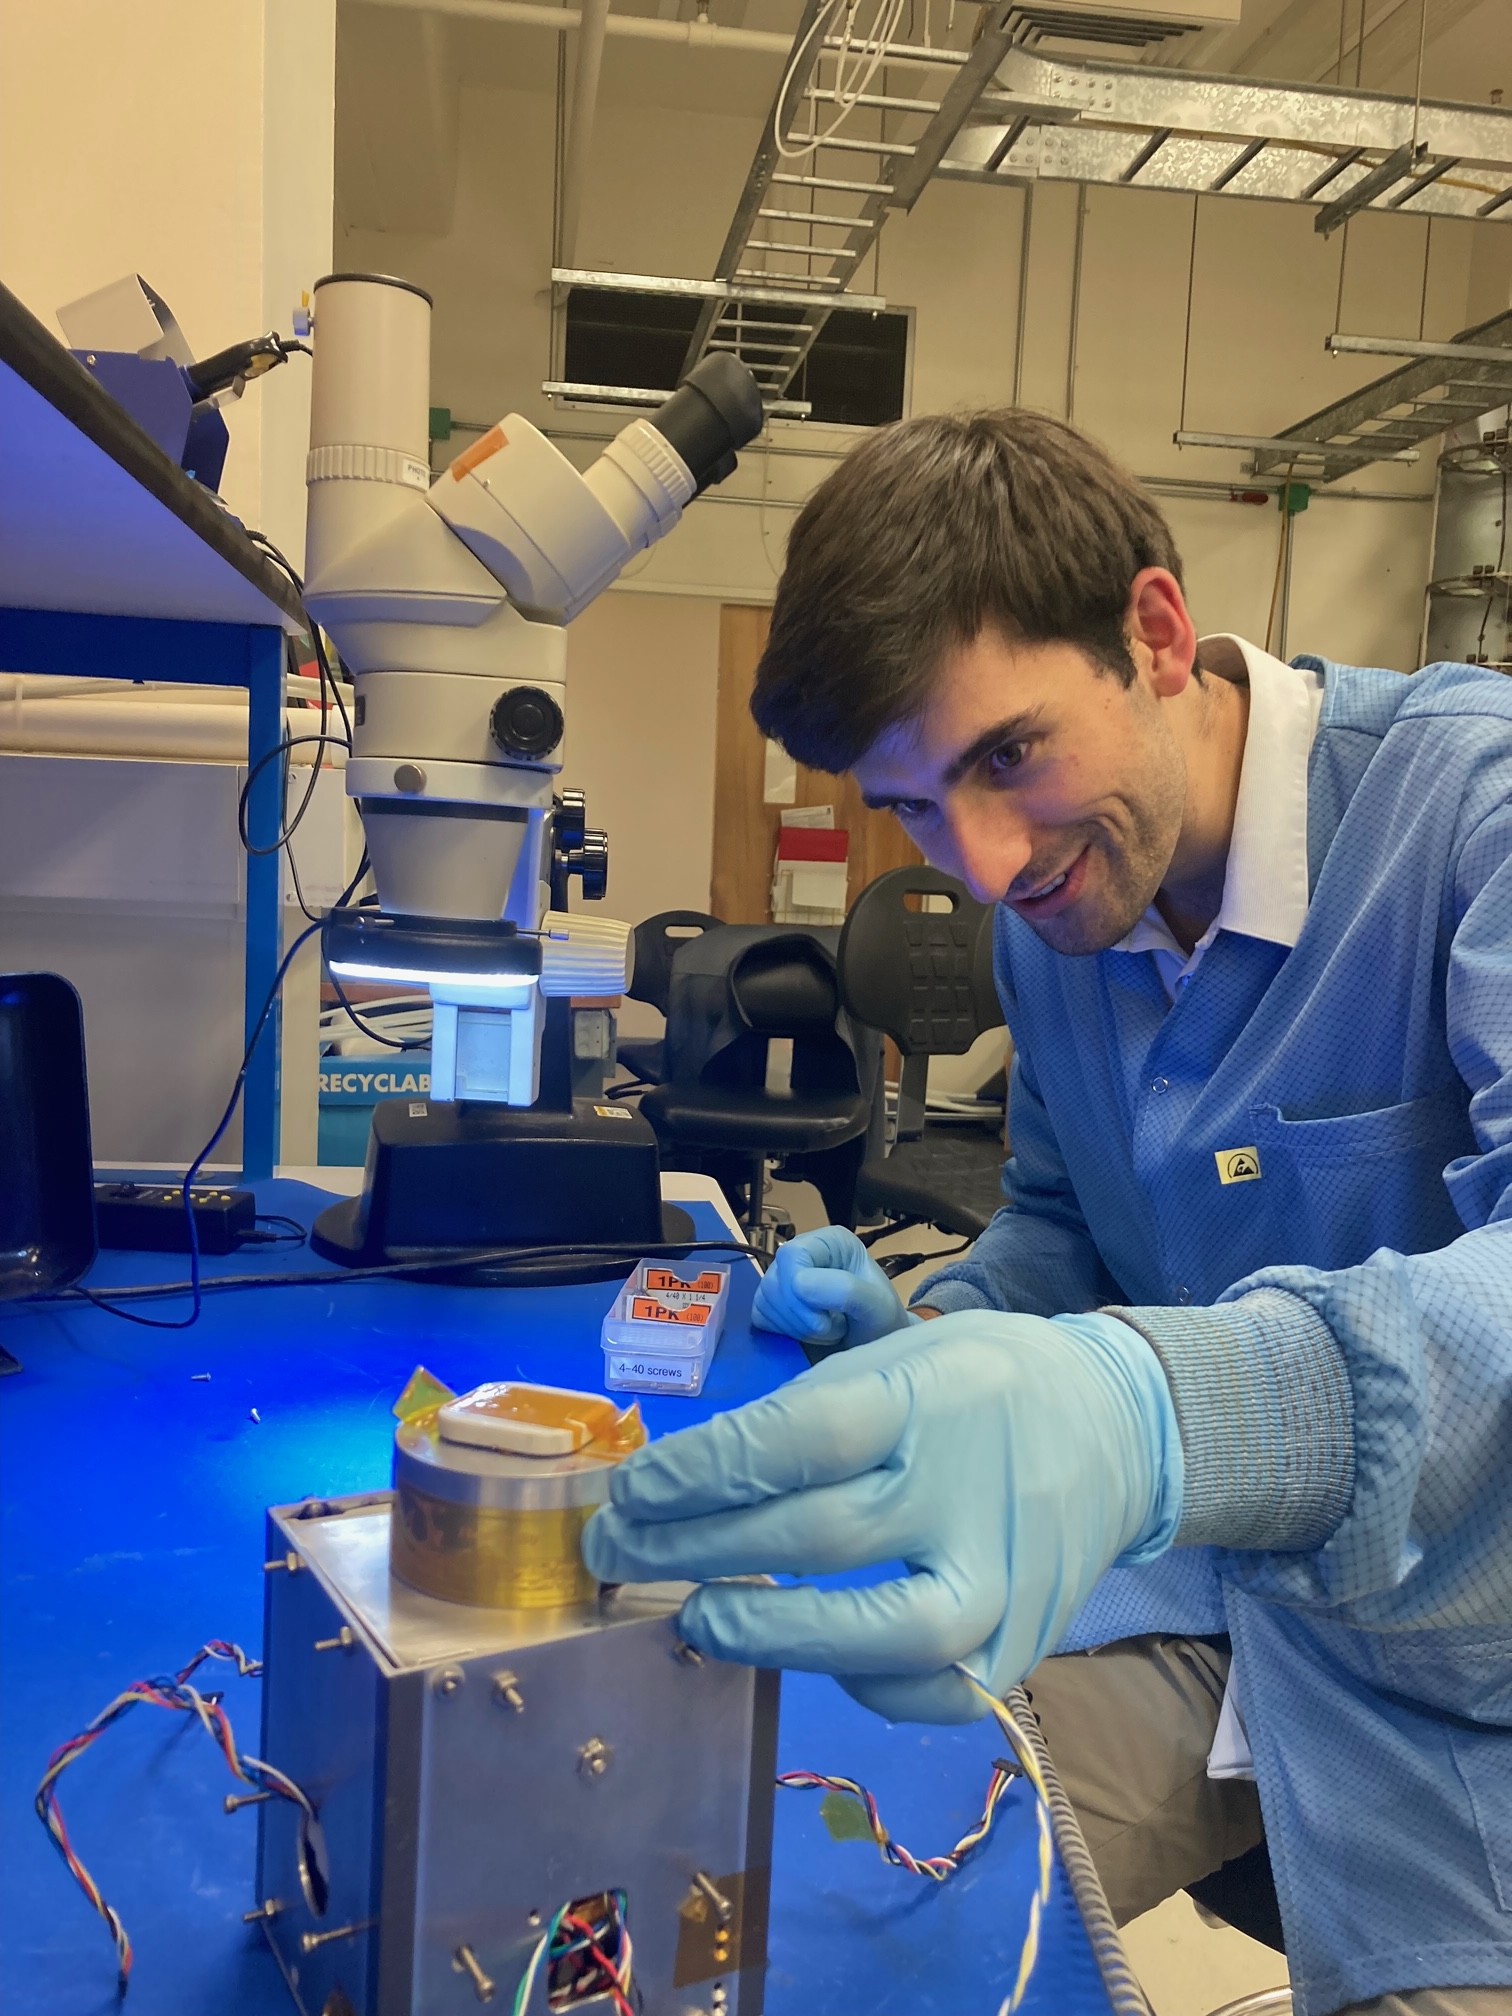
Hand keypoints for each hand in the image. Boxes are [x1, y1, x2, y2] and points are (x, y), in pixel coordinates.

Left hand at [583, 1309, 1182, 1722]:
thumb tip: (777, 1294)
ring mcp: (996, 1581)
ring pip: (872, 1632)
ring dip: (762, 1628)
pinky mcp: (1014, 1650)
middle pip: (809, 1533)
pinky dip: (855, 1682)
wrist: (1119, 1433)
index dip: (701, 1468)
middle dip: (690, 1545)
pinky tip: (799, 1651)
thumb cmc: (982, 1385)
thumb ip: (829, 1313)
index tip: (633, 1484)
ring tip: (691, 1616)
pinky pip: (923, 1690)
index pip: (798, 1439)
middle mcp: (964, 1491)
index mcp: (928, 1396)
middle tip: (616, 1550)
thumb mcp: (909, 1328)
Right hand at [750, 1226, 912, 1348]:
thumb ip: (846, 1290)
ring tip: (827, 1331)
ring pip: (765, 1301)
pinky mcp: (769, 1303)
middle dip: (804, 1317)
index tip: (833, 1314)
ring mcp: (781, 1277)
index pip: (793, 1256)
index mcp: (828, 1242)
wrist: (874, 1346)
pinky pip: (759, 1317)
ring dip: (798, 1328)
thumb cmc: (880, 1321)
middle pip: (775, 1281)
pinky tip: (807, 1335)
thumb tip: (799, 1283)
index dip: (803, 1289)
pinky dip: (783, 1333)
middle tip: (836, 1327)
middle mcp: (801, 1253)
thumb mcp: (878, 1305)